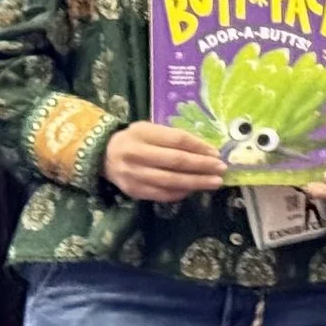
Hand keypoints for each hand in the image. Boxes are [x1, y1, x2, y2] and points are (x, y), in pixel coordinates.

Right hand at [103, 122, 224, 200]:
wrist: (103, 156)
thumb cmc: (135, 140)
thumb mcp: (151, 130)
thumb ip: (175, 138)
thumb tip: (208, 151)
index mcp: (141, 133)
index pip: (176, 140)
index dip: (199, 147)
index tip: (216, 153)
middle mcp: (135, 154)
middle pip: (175, 162)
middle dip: (202, 166)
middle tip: (221, 169)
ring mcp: (134, 175)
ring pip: (171, 181)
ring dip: (197, 182)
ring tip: (215, 182)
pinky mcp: (134, 191)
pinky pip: (163, 194)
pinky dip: (182, 192)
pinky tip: (195, 189)